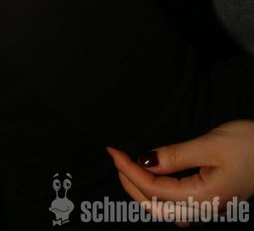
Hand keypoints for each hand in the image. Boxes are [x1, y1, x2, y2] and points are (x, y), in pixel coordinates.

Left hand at [107, 121, 253, 225]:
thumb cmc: (249, 144)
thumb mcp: (210, 144)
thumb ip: (176, 155)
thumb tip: (143, 162)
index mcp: (203, 198)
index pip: (155, 190)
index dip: (129, 171)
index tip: (113, 152)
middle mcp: (204, 209)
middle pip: (156, 208)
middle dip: (130, 185)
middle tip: (115, 159)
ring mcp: (208, 207)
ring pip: (166, 211)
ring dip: (142, 192)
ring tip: (126, 169)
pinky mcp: (211, 200)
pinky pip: (177, 206)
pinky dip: (157, 194)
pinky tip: (152, 179)